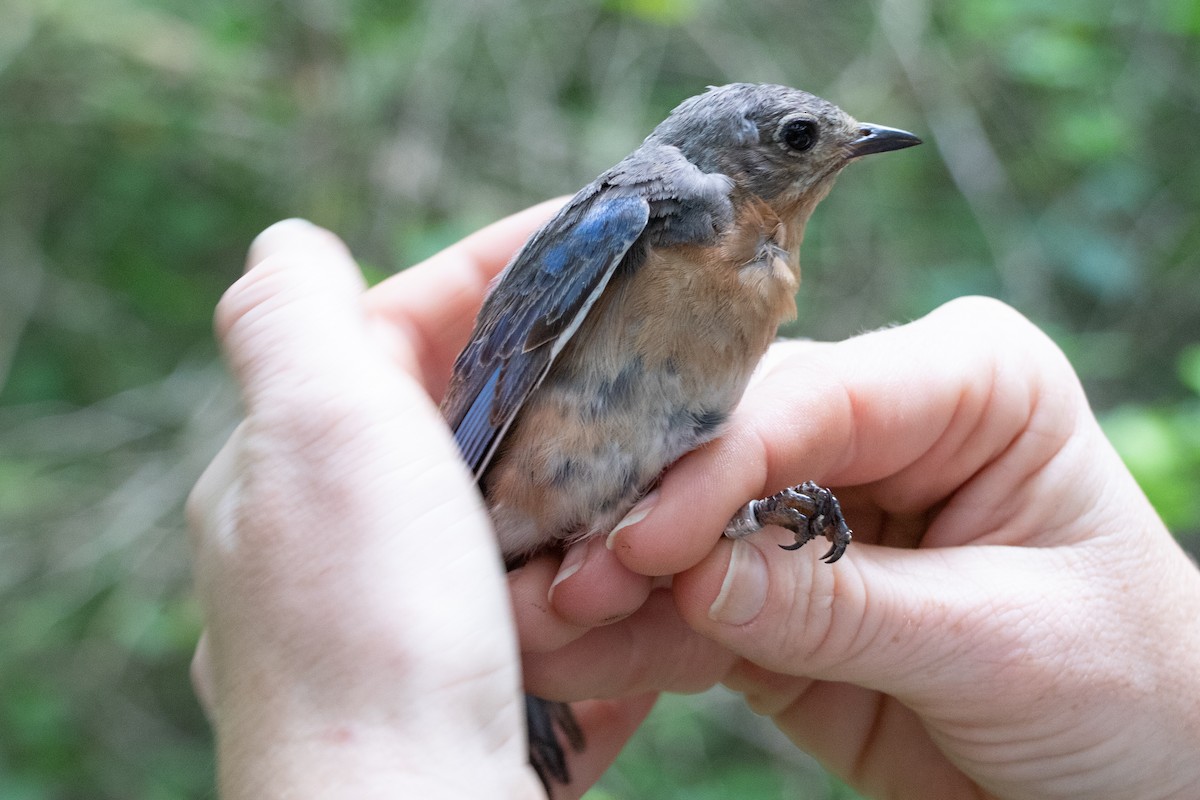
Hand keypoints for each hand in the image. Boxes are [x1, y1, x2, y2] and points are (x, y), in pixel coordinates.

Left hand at [187, 209, 648, 797]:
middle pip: (483, 420)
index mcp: (304, 461)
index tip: (610, 245)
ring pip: (533, 514)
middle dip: (571, 393)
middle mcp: (349, 538)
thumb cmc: (364, 633)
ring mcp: (417, 616)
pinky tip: (653, 565)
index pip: (412, 325)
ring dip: (602, 496)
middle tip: (659, 368)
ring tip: (669, 479)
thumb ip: (291, 318)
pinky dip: (607, 582)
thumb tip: (290, 244)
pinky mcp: (476, 684)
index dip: (510, 272)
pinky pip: (562, 606)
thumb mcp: (314, 435)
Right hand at [519, 297, 1199, 798]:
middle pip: (731, 446)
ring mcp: (821, 506)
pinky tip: (568, 650)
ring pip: (692, 527)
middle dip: (639, 516)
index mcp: (965, 384)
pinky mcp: (781, 589)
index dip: (717, 465)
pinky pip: (693, 606)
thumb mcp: (1001, 642)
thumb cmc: (1131, 687)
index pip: (819, 399)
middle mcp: (881, 425)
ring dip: (613, 579)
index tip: (639, 540)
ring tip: (534, 618)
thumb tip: (691, 576)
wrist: (1141, 781)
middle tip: (553, 575)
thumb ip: (841, 607)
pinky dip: (633, 633)